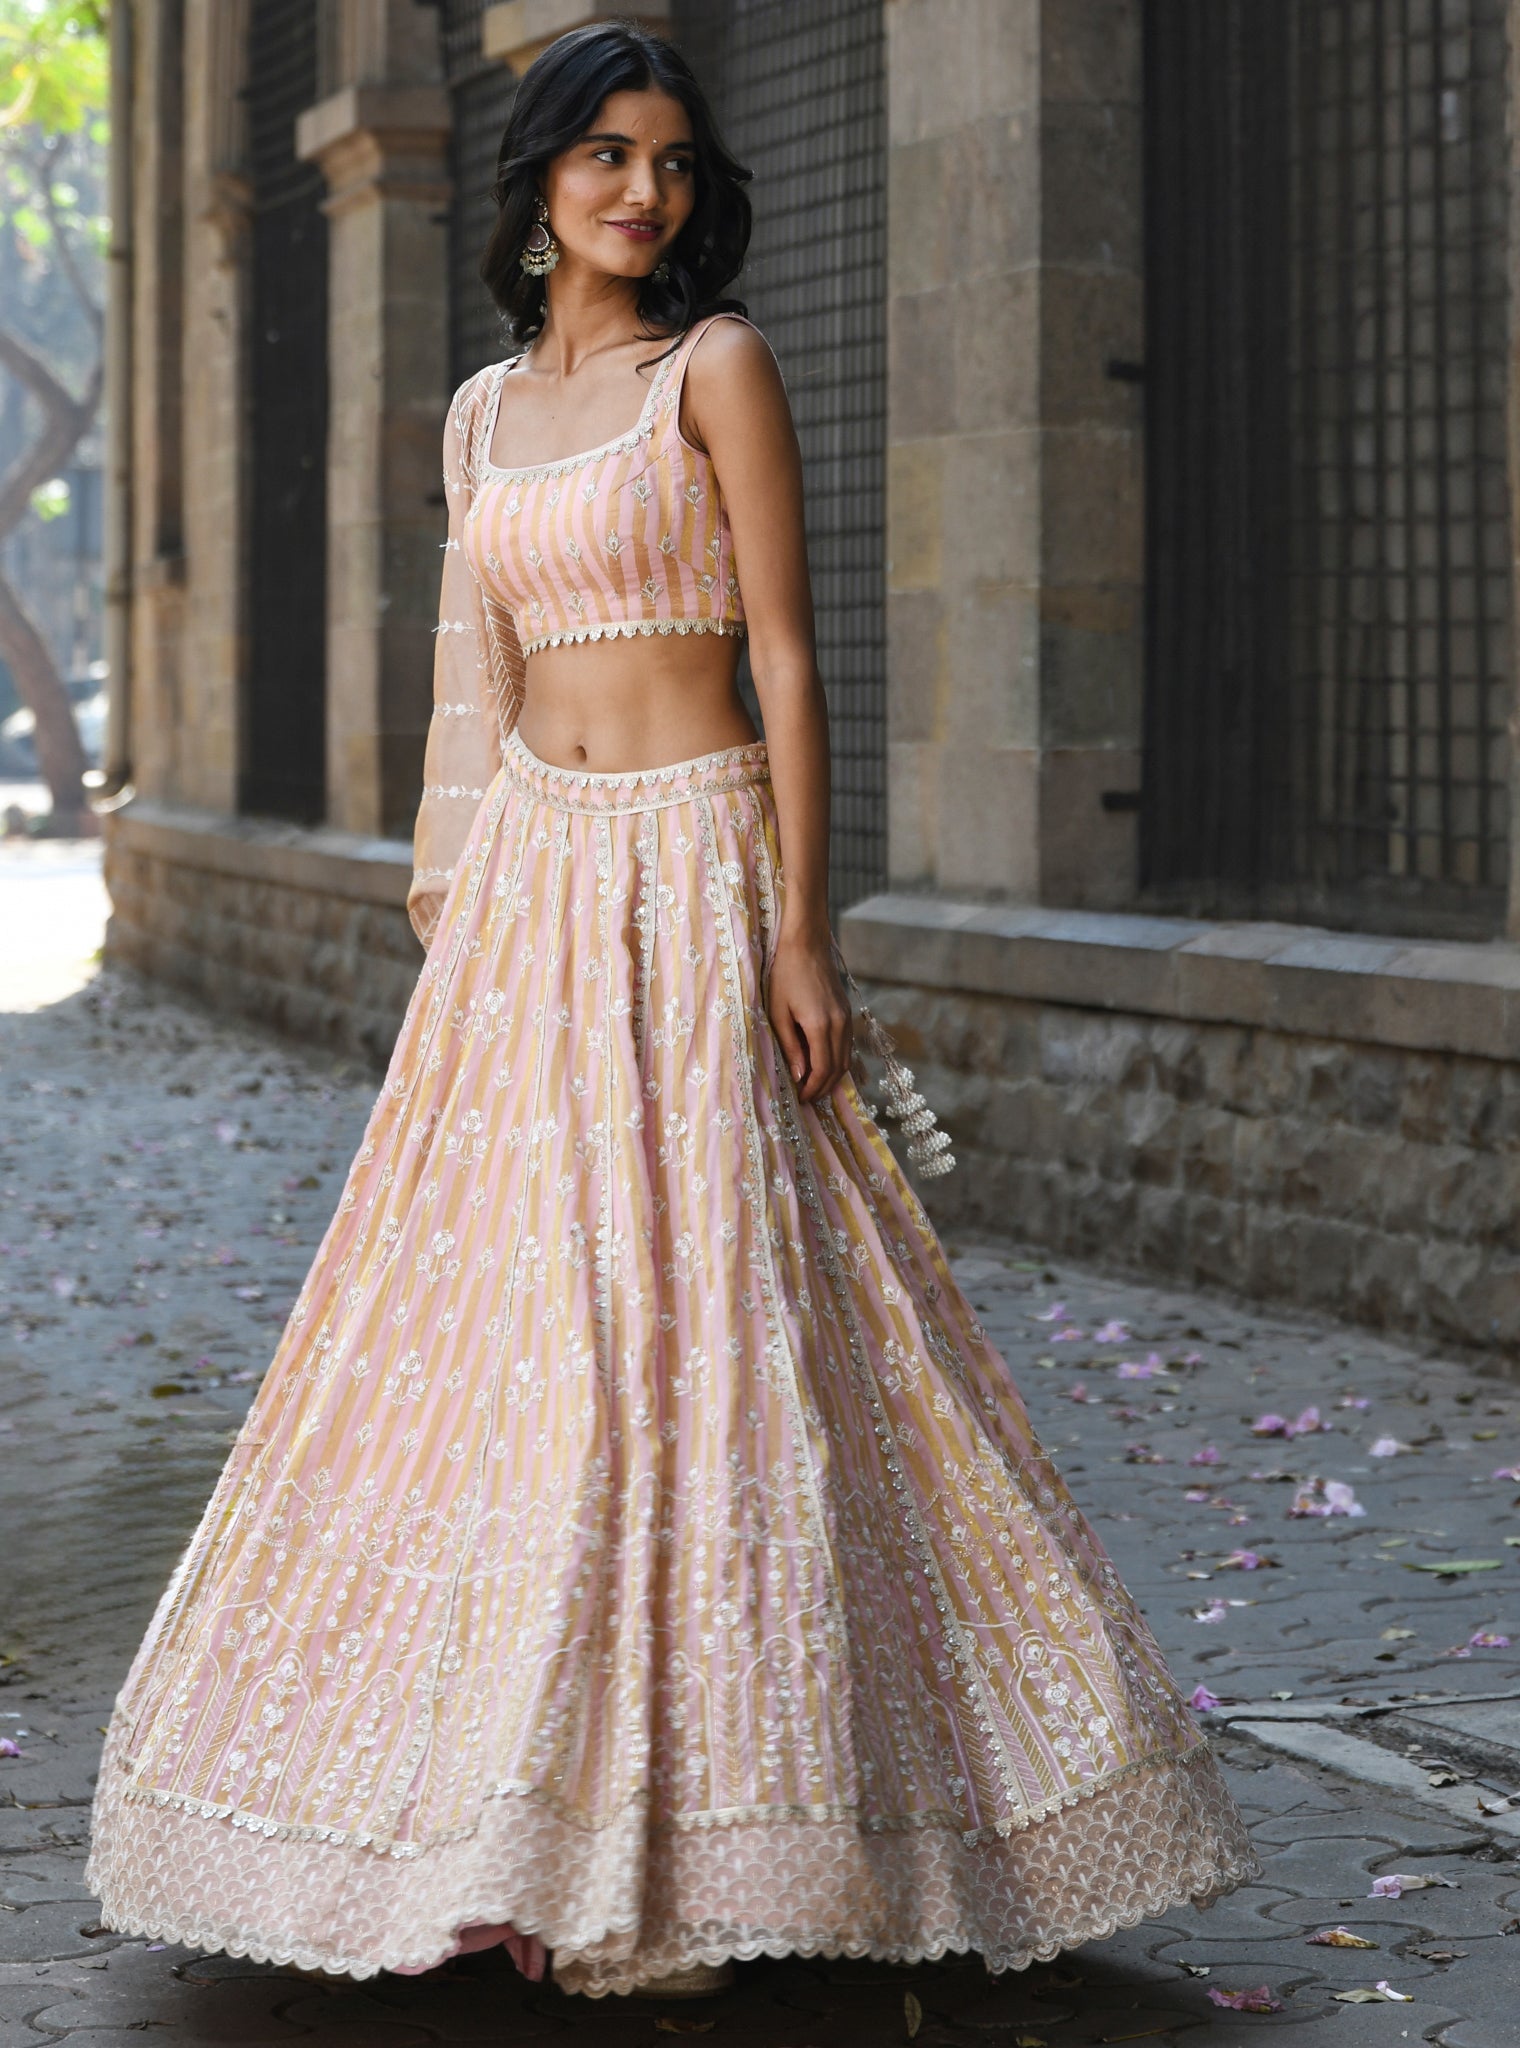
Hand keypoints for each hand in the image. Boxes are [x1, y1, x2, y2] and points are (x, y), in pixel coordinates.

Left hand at [766, 932, 852, 1103]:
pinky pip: (847, 1045)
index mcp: (821, 1026)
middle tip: (807, 1100)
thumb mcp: (778, 1013)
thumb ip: (791, 1046)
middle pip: (838, 1069)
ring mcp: (847, 1018)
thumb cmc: (784, 975)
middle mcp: (840, 1025)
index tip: (800, 1100)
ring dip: (832, 1077)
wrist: (806, 943)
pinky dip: (838, 1061)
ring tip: (814, 1087)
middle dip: (824, 1089)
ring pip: (846, 1059)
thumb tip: (800, 1076)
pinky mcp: (847, 1012)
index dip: (812, 1089)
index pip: (823, 1070)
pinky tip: (823, 1065)